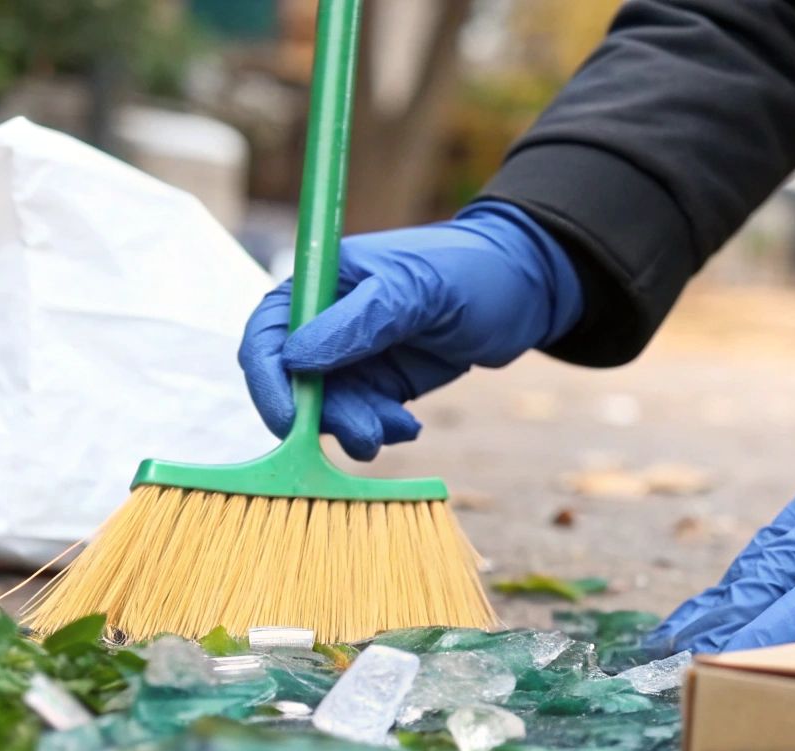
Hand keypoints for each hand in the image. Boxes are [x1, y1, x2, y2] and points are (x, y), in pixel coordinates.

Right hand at [239, 201, 581, 459]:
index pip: (268, 333)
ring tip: (399, 426)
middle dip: (325, 416)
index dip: (267, 379)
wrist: (527, 288)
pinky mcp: (384, 382)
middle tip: (367, 436)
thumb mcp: (418, 290)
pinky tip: (410, 425)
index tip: (287, 420)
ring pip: (331, 408)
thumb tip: (295, 359)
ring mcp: (356, 355)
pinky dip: (381, 428)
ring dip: (357, 427)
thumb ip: (360, 323)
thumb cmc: (471, 269)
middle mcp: (329, 321)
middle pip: (295, 383)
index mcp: (322, 283)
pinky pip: (364, 416)